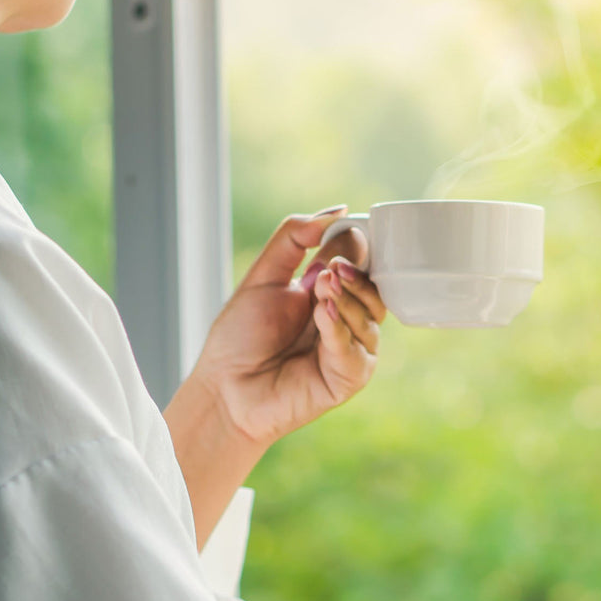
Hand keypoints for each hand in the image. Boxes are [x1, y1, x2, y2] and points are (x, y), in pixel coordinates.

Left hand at [190, 206, 386, 448]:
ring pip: (371, 318)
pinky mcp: (348, 378)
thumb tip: (340, 211)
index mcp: (327, 295)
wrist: (224, 388)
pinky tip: (323, 315)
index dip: (359, 249)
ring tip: (322, 288)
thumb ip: (294, 238)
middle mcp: (343, 321)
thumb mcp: (264, 276)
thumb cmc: (239, 339)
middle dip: (357, 275)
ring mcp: (349, 350)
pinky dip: (341, 330)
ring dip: (349, 299)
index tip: (344, 236)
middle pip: (375, 290)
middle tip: (331, 268)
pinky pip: (357, 352)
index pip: (361, 265)